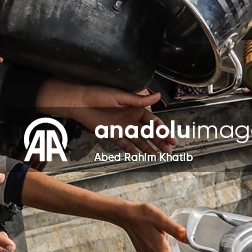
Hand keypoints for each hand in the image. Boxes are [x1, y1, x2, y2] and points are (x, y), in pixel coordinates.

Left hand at [36, 79, 175, 151]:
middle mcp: (130, 119)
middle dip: (159, 141)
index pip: (153, 122)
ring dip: (148, 147)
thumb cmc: (99, 94)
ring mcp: (121, 128)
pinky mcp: (112, 134)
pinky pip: (124, 144)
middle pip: (148, 132)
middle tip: (169, 151)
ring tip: (157, 156)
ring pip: (138, 140)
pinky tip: (139, 155)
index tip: (172, 139)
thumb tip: (158, 95)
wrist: (80, 102)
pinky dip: (131, 149)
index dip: (163, 130)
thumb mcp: (121, 96)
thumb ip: (139, 100)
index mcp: (135, 109)